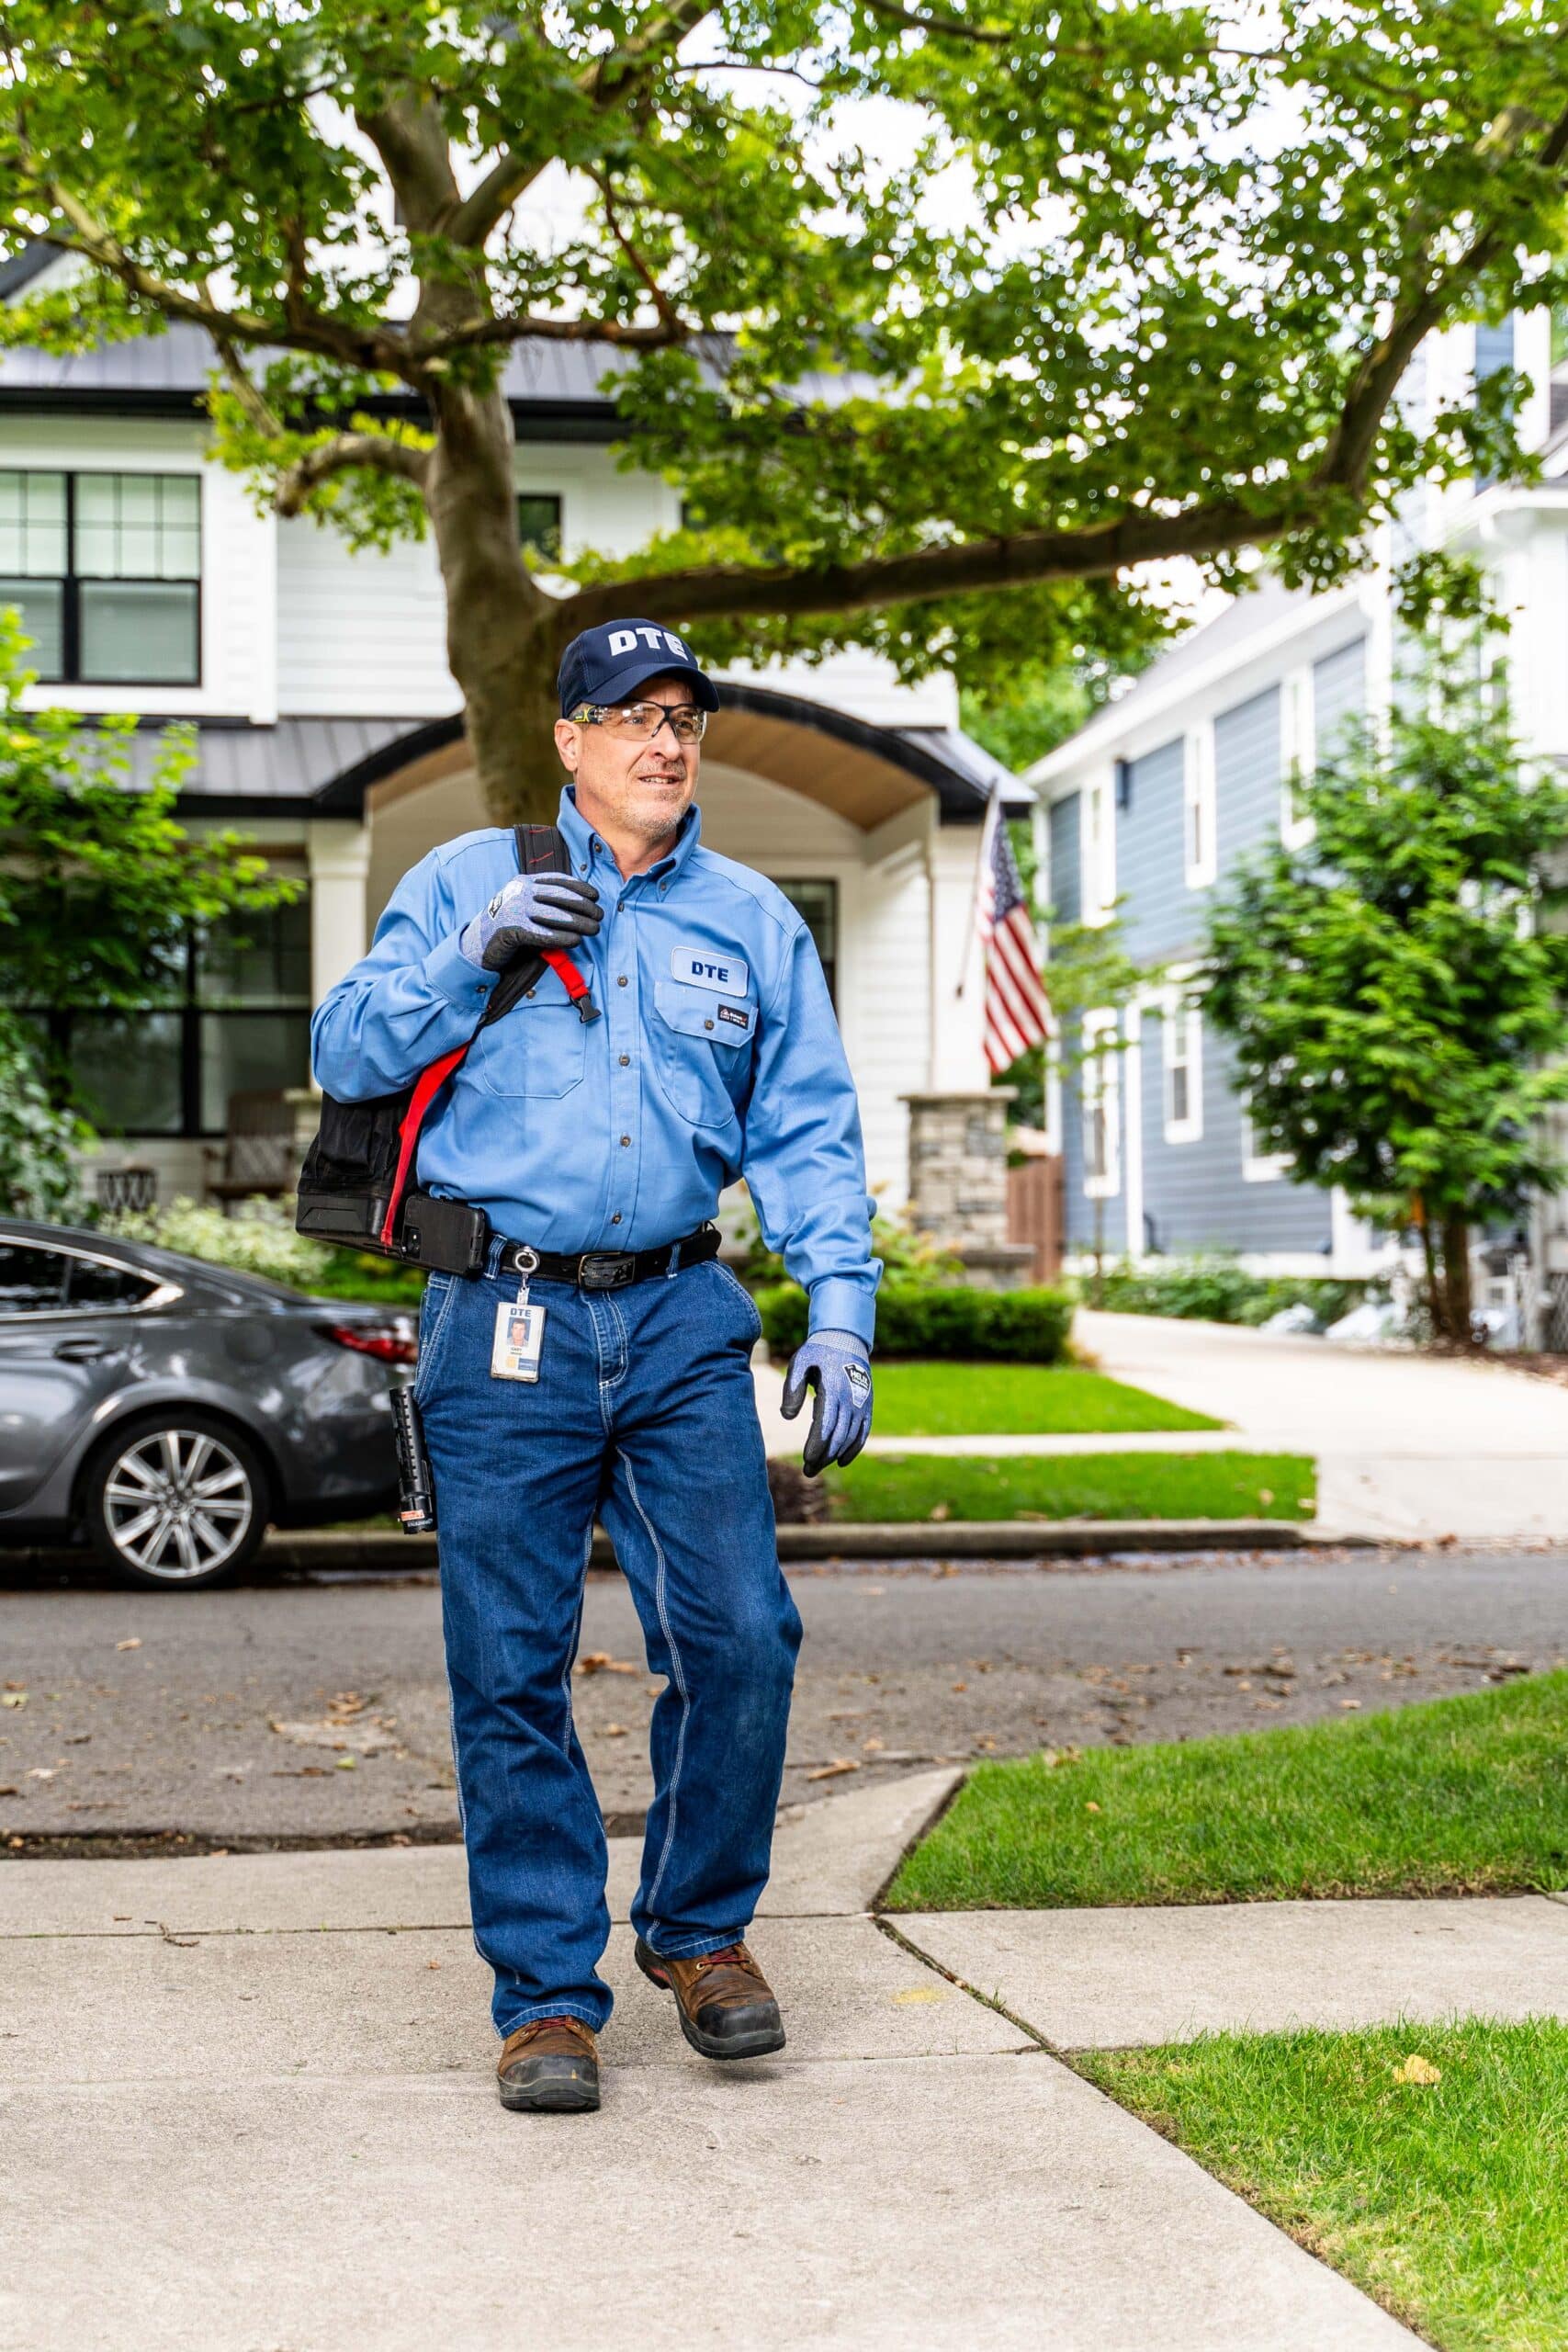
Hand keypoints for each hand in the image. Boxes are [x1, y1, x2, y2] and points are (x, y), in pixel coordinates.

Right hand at [459, 872, 602, 970]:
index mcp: (524, 882)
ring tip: (594, 929)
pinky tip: (575, 941)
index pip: (557, 880)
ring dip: (578, 923)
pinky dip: (560, 937)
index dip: (579, 887)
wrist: (478, 943)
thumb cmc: (510, 926)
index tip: (595, 896)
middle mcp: (520, 892)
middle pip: (560, 896)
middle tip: (600, 916)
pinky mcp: (511, 930)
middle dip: (584, 906)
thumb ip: (547, 903)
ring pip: (554, 914)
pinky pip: (541, 933)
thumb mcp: (526, 907)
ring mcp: (515, 910)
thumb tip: (582, 907)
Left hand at [780, 1330, 872, 1476]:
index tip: (807, 1460)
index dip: (818, 1445)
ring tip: (817, 1467)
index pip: (826, 1425)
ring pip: (850, 1437)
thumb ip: (792, 1388)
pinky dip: (854, 1449)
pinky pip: (863, 1432)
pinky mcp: (867, 1406)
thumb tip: (787, 1416)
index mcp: (833, 1389)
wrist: (845, 1340)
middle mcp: (851, 1399)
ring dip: (835, 1455)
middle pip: (838, 1436)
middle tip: (808, 1471)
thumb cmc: (817, 1352)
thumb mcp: (800, 1363)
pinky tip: (841, 1461)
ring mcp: (861, 1403)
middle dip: (823, 1456)